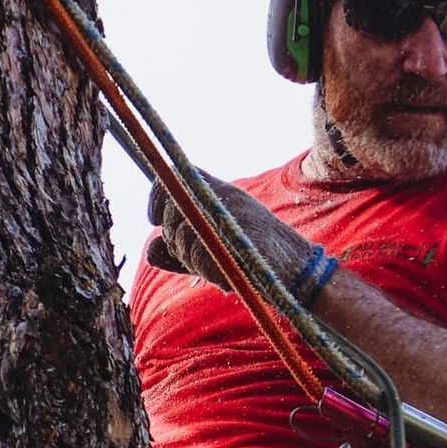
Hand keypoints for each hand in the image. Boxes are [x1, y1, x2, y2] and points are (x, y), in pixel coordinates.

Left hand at [145, 173, 313, 291]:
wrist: (294, 270)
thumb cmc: (253, 259)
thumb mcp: (213, 249)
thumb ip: (181, 246)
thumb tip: (152, 246)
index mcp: (220, 191)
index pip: (172, 176)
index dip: (156, 196)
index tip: (153, 218)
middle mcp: (222, 196)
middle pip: (170, 209)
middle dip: (173, 236)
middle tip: (192, 252)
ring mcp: (225, 215)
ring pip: (178, 235)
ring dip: (188, 256)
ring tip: (217, 261)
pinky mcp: (227, 238)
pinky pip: (193, 255)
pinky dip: (203, 268)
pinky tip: (223, 270)